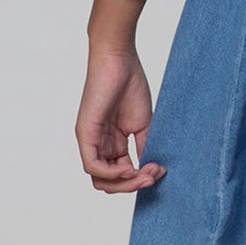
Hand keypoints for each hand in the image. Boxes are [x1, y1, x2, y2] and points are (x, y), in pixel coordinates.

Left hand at [76, 44, 166, 192]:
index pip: (120, 176)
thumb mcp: (141, 123)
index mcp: (111, 144)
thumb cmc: (130, 84)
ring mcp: (90, 141)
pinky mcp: (85, 133)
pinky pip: (92, 166)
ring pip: (100, 180)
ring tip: (147, 172)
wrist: (119, 59)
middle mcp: (98, 146)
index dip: (139, 179)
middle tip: (154, 174)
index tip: (160, 170)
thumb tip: (150, 171)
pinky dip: (112, 174)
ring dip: (125, 183)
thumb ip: (143, 147)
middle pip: (109, 183)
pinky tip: (130, 168)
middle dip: (133, 185)